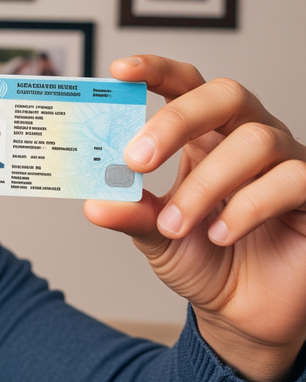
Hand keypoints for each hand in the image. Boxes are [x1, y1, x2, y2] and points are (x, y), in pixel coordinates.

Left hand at [84, 55, 305, 381]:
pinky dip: (246, 208)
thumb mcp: (155, 235)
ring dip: (205, 185)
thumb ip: (131, 214)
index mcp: (203, 135)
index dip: (156, 70)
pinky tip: (220, 234)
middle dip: (176, 120)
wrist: (241, 312)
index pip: (186, 84)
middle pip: (224, 95)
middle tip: (136, 160)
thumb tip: (94, 203)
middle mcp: (246, 137)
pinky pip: (290, 180)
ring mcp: (285, 162)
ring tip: (175, 226)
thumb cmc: (201, 258)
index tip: (118, 71)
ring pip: (255, 142)